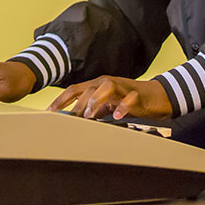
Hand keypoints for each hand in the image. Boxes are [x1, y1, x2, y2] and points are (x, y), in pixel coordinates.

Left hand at [48, 76, 171, 120]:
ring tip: (89, 115)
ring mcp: (122, 87)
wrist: (156, 96)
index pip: (75, 89)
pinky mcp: (137, 95)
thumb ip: (92, 111)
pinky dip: (122, 107)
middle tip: (69, 120)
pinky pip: (129, 99)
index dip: (61, 100)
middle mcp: (107, 83)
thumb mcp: (107, 106)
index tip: (49, 112)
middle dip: (77, 105)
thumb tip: (73, 121)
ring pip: (106, 88)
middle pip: (88, 89)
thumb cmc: (128, 101)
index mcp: (97, 85)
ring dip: (96, 101)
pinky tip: (116, 116)